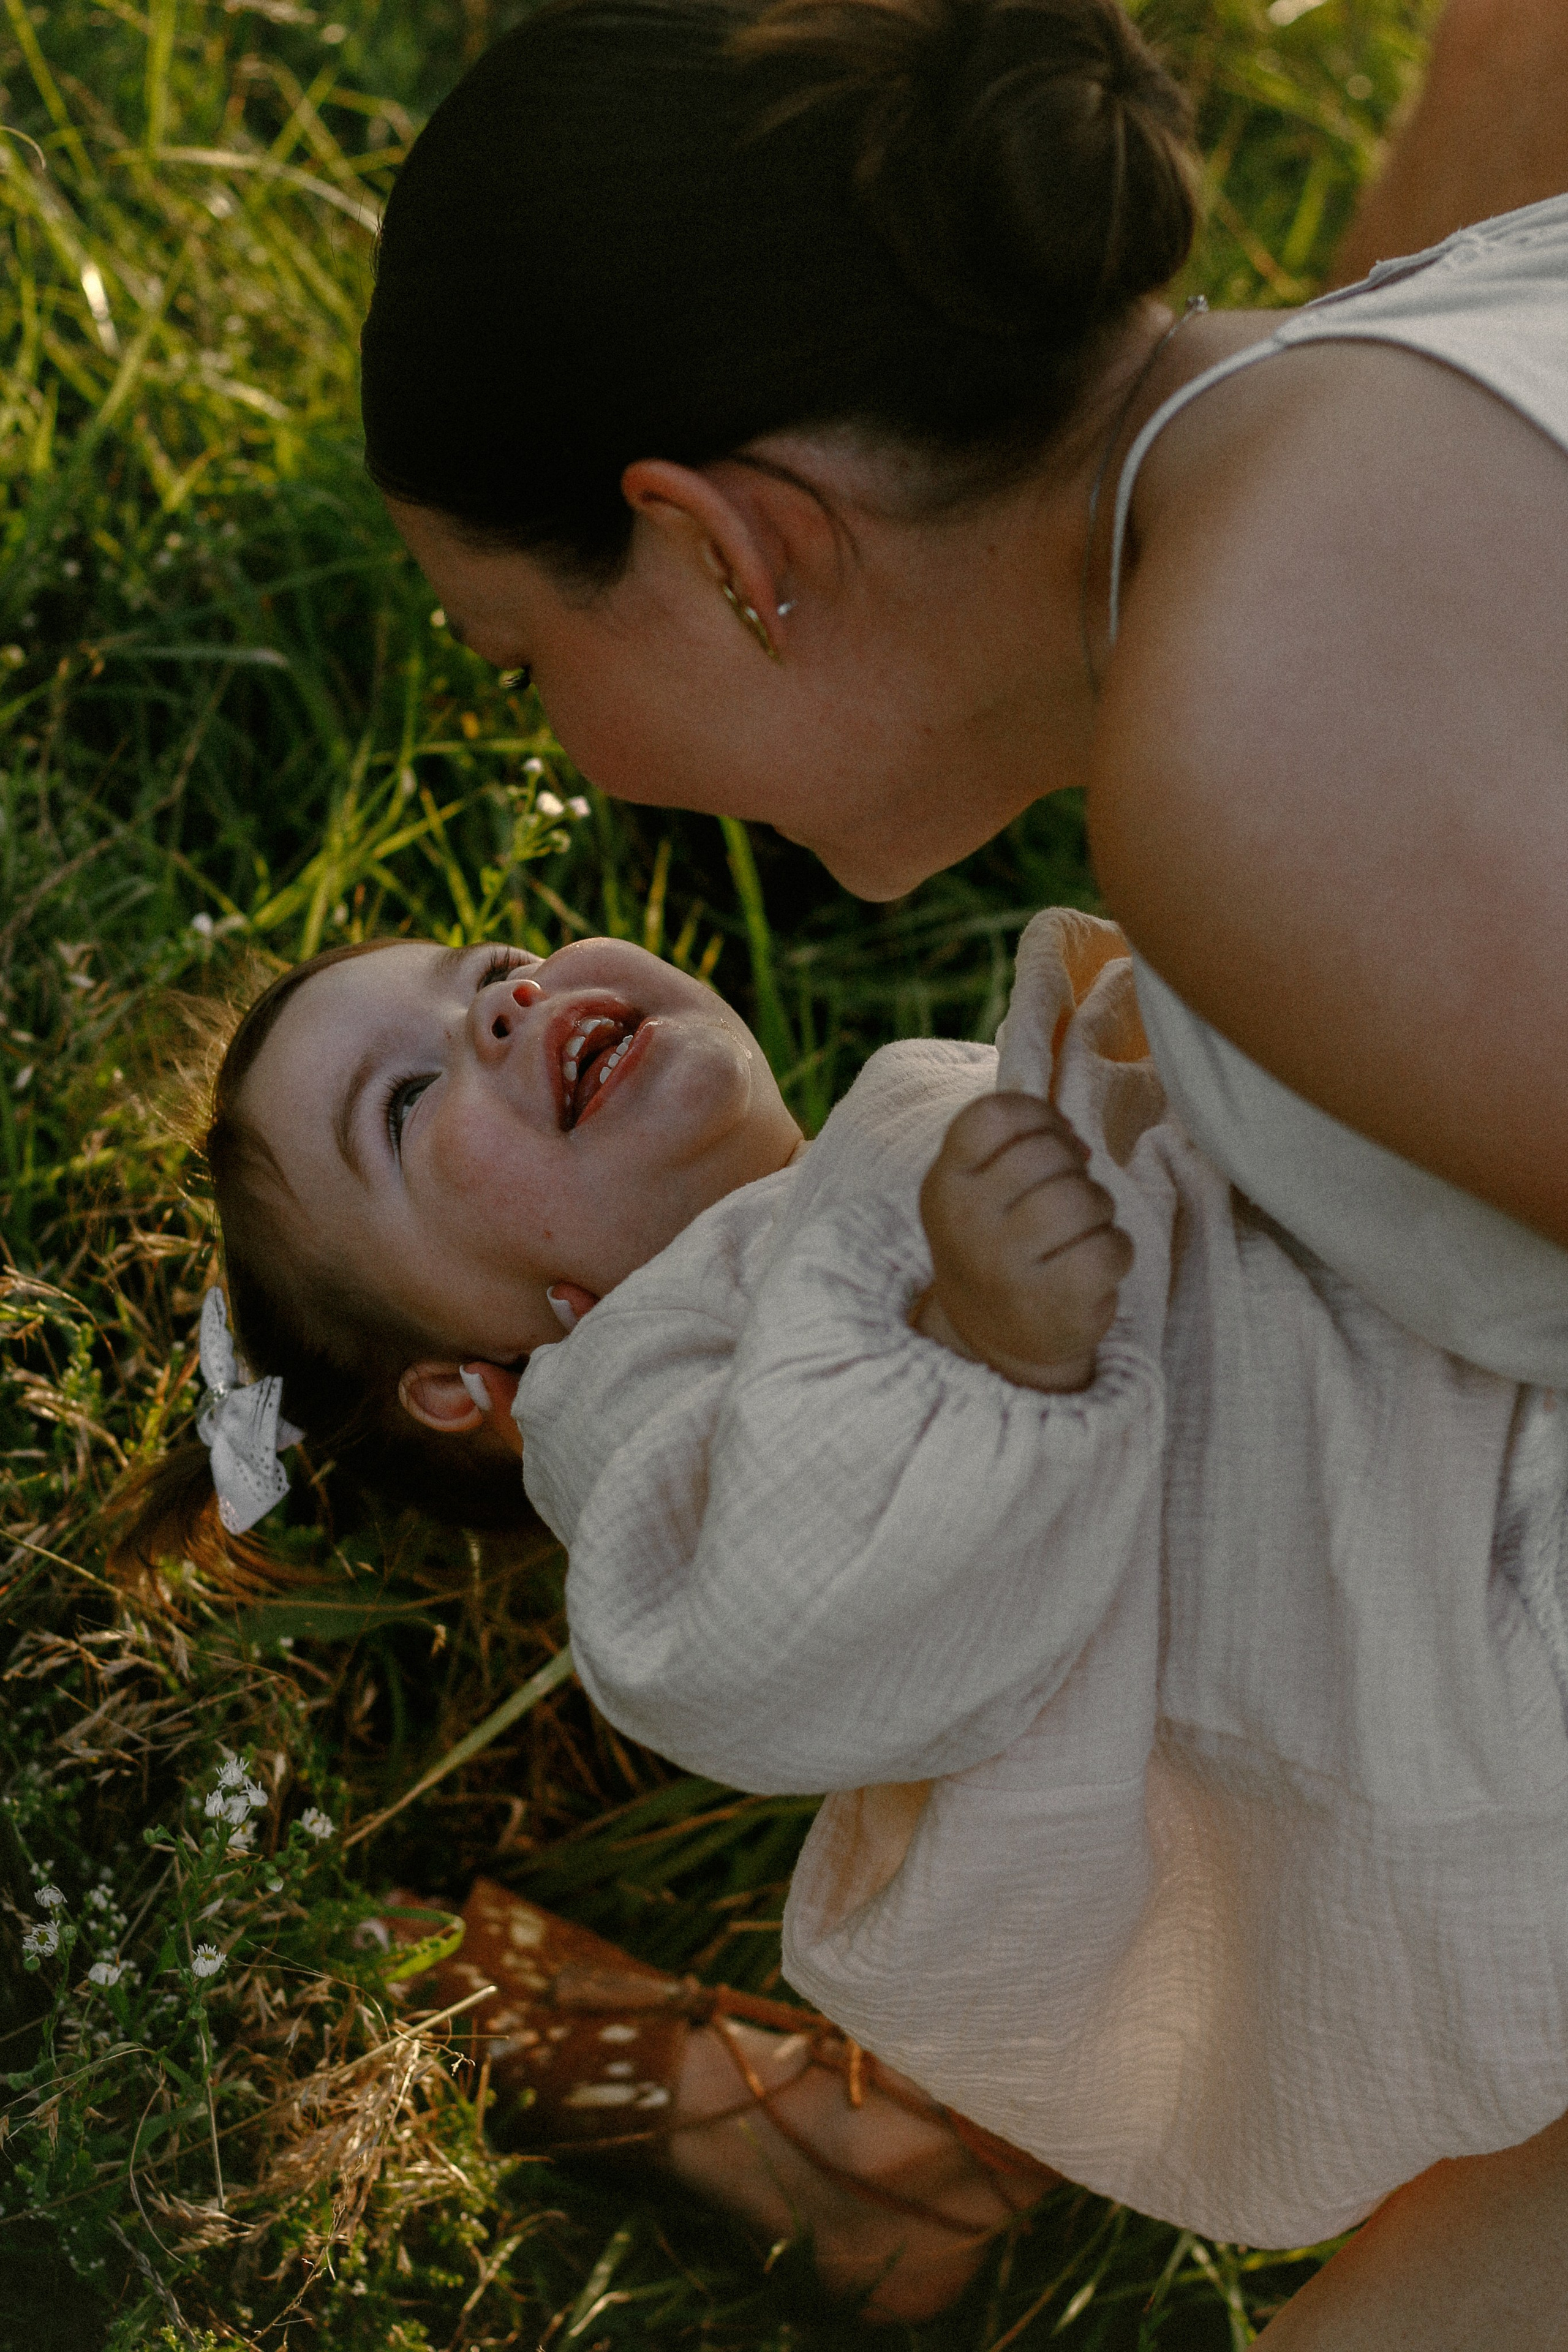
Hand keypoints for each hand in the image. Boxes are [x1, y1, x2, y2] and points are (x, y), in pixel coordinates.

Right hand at [913, 1093, 1132, 1391]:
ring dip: (1099, 1209)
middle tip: (1064, 1198)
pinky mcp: (1054, 1304)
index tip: (1048, 1139)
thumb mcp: (977, 1189)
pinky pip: (1111, 1247)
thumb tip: (1075, 1139)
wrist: (990, 1338)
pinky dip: (1116, 1250)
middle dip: (1074, 1167)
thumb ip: (1014, 1146)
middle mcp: (968, 1224)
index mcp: (946, 1184)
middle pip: (1049, 1154)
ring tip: (1079, 1233)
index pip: (994, 1116)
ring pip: (1085, 1199)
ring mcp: (1007, 1268)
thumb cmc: (996, 1244)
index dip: (1038, 1115)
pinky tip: (1093, 1264)